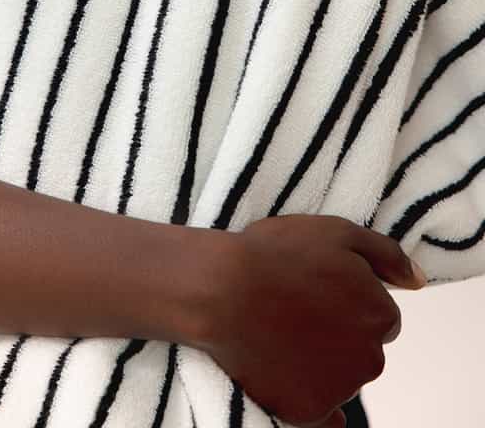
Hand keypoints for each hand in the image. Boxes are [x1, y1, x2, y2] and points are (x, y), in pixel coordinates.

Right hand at [189, 214, 425, 426]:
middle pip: (362, 349)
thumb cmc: (276, 254)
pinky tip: (293, 377)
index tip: (317, 289)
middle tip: (297, 308)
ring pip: (341, 378)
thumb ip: (387, 255)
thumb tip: (419, 280)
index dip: (349, 300)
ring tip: (280, 331)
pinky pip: (324, 417)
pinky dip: (312, 399)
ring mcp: (339, 390)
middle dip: (338, 333)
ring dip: (321, 361)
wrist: (222, 290)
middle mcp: (370, 359)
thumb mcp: (336, 232)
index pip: (379, 317)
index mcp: (380, 315)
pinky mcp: (308, 412)